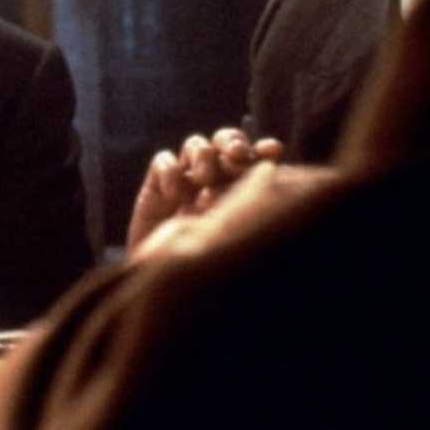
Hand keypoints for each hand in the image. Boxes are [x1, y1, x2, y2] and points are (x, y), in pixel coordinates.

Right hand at [131, 161, 337, 259]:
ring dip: (203, 156)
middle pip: (225, 143)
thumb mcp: (236, 232)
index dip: (262, 149)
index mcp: (241, 193)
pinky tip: (174, 194)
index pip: (255, 159)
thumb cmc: (208, 266)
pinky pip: (163, 160)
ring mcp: (185, 184)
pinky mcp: (156, 188)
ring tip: (203, 178)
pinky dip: (170, 171)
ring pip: (196, 145)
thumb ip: (251, 202)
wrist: (162, 286)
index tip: (273, 151)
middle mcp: (215, 184)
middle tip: (236, 156)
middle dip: (232, 144)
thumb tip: (272, 169)